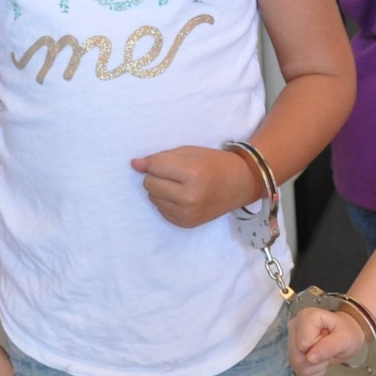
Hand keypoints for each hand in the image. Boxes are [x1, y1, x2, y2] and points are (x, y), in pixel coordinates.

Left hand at [132, 145, 259, 227]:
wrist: (240, 184)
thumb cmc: (214, 163)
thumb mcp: (190, 152)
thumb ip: (161, 157)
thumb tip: (134, 164)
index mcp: (193, 174)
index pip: (155, 166)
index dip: (158, 161)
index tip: (171, 161)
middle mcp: (189, 197)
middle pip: (149, 183)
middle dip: (158, 176)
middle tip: (177, 174)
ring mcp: (187, 213)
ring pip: (152, 197)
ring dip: (161, 189)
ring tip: (181, 185)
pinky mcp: (186, 223)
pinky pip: (161, 210)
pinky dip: (167, 202)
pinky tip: (183, 197)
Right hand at [289, 303, 369, 375]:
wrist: (345, 336)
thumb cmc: (346, 332)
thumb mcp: (345, 338)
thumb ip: (329, 347)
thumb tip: (310, 358)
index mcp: (306, 316)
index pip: (304, 344)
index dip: (319, 347)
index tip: (328, 339)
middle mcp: (294, 327)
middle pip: (298, 356)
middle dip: (317, 359)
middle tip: (328, 348)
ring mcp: (291, 341)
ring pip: (298, 365)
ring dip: (316, 366)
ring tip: (324, 353)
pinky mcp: (292, 354)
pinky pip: (301, 371)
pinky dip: (314, 370)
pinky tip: (320, 359)